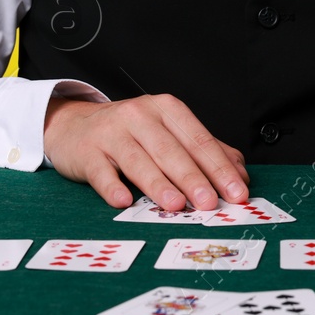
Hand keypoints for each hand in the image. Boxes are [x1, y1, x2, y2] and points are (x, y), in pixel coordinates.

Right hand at [42, 93, 250, 213]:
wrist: (74, 125)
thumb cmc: (130, 133)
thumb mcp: (167, 132)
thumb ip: (203, 151)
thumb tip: (240, 175)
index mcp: (166, 109)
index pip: (198, 139)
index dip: (219, 167)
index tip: (237, 191)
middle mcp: (140, 116)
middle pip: (171, 150)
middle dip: (193, 178)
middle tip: (211, 203)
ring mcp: (111, 133)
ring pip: (139, 160)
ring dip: (158, 184)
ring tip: (176, 205)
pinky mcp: (87, 152)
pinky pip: (101, 171)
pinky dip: (112, 186)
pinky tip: (124, 201)